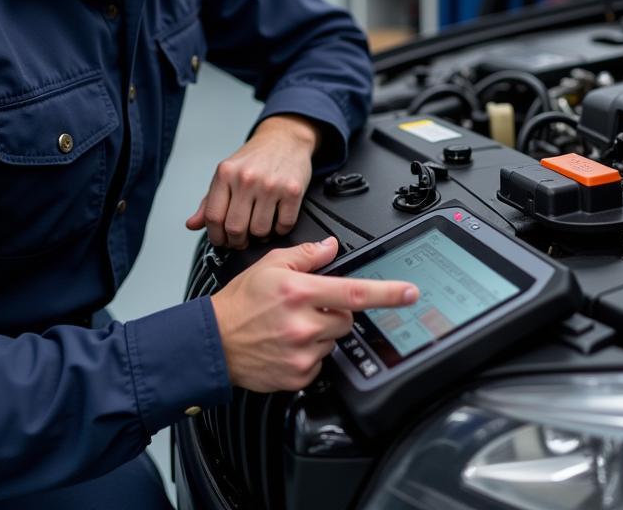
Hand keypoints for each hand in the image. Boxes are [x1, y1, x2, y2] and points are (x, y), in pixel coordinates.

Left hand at [186, 114, 318, 247]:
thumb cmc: (254, 159)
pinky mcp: (293, 190)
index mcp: (225, 173)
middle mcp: (246, 178)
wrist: (285, 139)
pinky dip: (279, 230)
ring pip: (260, 231)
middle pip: (235, 228)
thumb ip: (209, 201)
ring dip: (259, 237)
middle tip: (241, 240)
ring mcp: (271, 184)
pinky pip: (283, 225)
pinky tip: (276, 221)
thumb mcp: (227, 173)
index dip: (216, 236)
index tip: (221, 241)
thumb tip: (191, 225)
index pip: (213, 217)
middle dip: (237, 241)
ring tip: (259, 228)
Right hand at [210, 237, 418, 391]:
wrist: (213, 342)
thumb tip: (330, 246)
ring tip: (291, 327)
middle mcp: (304, 324)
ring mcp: (302, 353)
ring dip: (321, 333)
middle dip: (335, 311)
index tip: (410, 293)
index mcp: (300, 292)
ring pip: (334, 341)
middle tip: (307, 308)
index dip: (388, 293)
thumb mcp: (270, 264)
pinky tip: (287, 345)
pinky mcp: (298, 375)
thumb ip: (305, 254)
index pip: (355, 293)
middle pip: (347, 318)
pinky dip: (309, 355)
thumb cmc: (239, 303)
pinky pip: (320, 364)